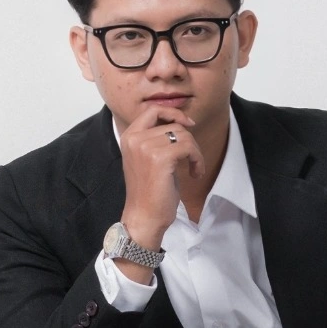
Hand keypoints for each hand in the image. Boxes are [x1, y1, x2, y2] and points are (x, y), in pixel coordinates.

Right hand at [117, 106, 203, 248]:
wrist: (144, 216)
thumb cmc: (149, 192)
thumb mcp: (148, 159)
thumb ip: (156, 139)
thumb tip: (180, 123)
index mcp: (129, 137)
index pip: (153, 110)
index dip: (173, 113)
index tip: (188, 124)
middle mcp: (134, 139)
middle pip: (173, 124)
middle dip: (189, 140)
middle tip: (192, 159)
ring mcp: (146, 147)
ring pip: (183, 135)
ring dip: (195, 152)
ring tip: (193, 168)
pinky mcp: (160, 158)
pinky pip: (188, 147)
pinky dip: (197, 159)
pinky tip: (194, 173)